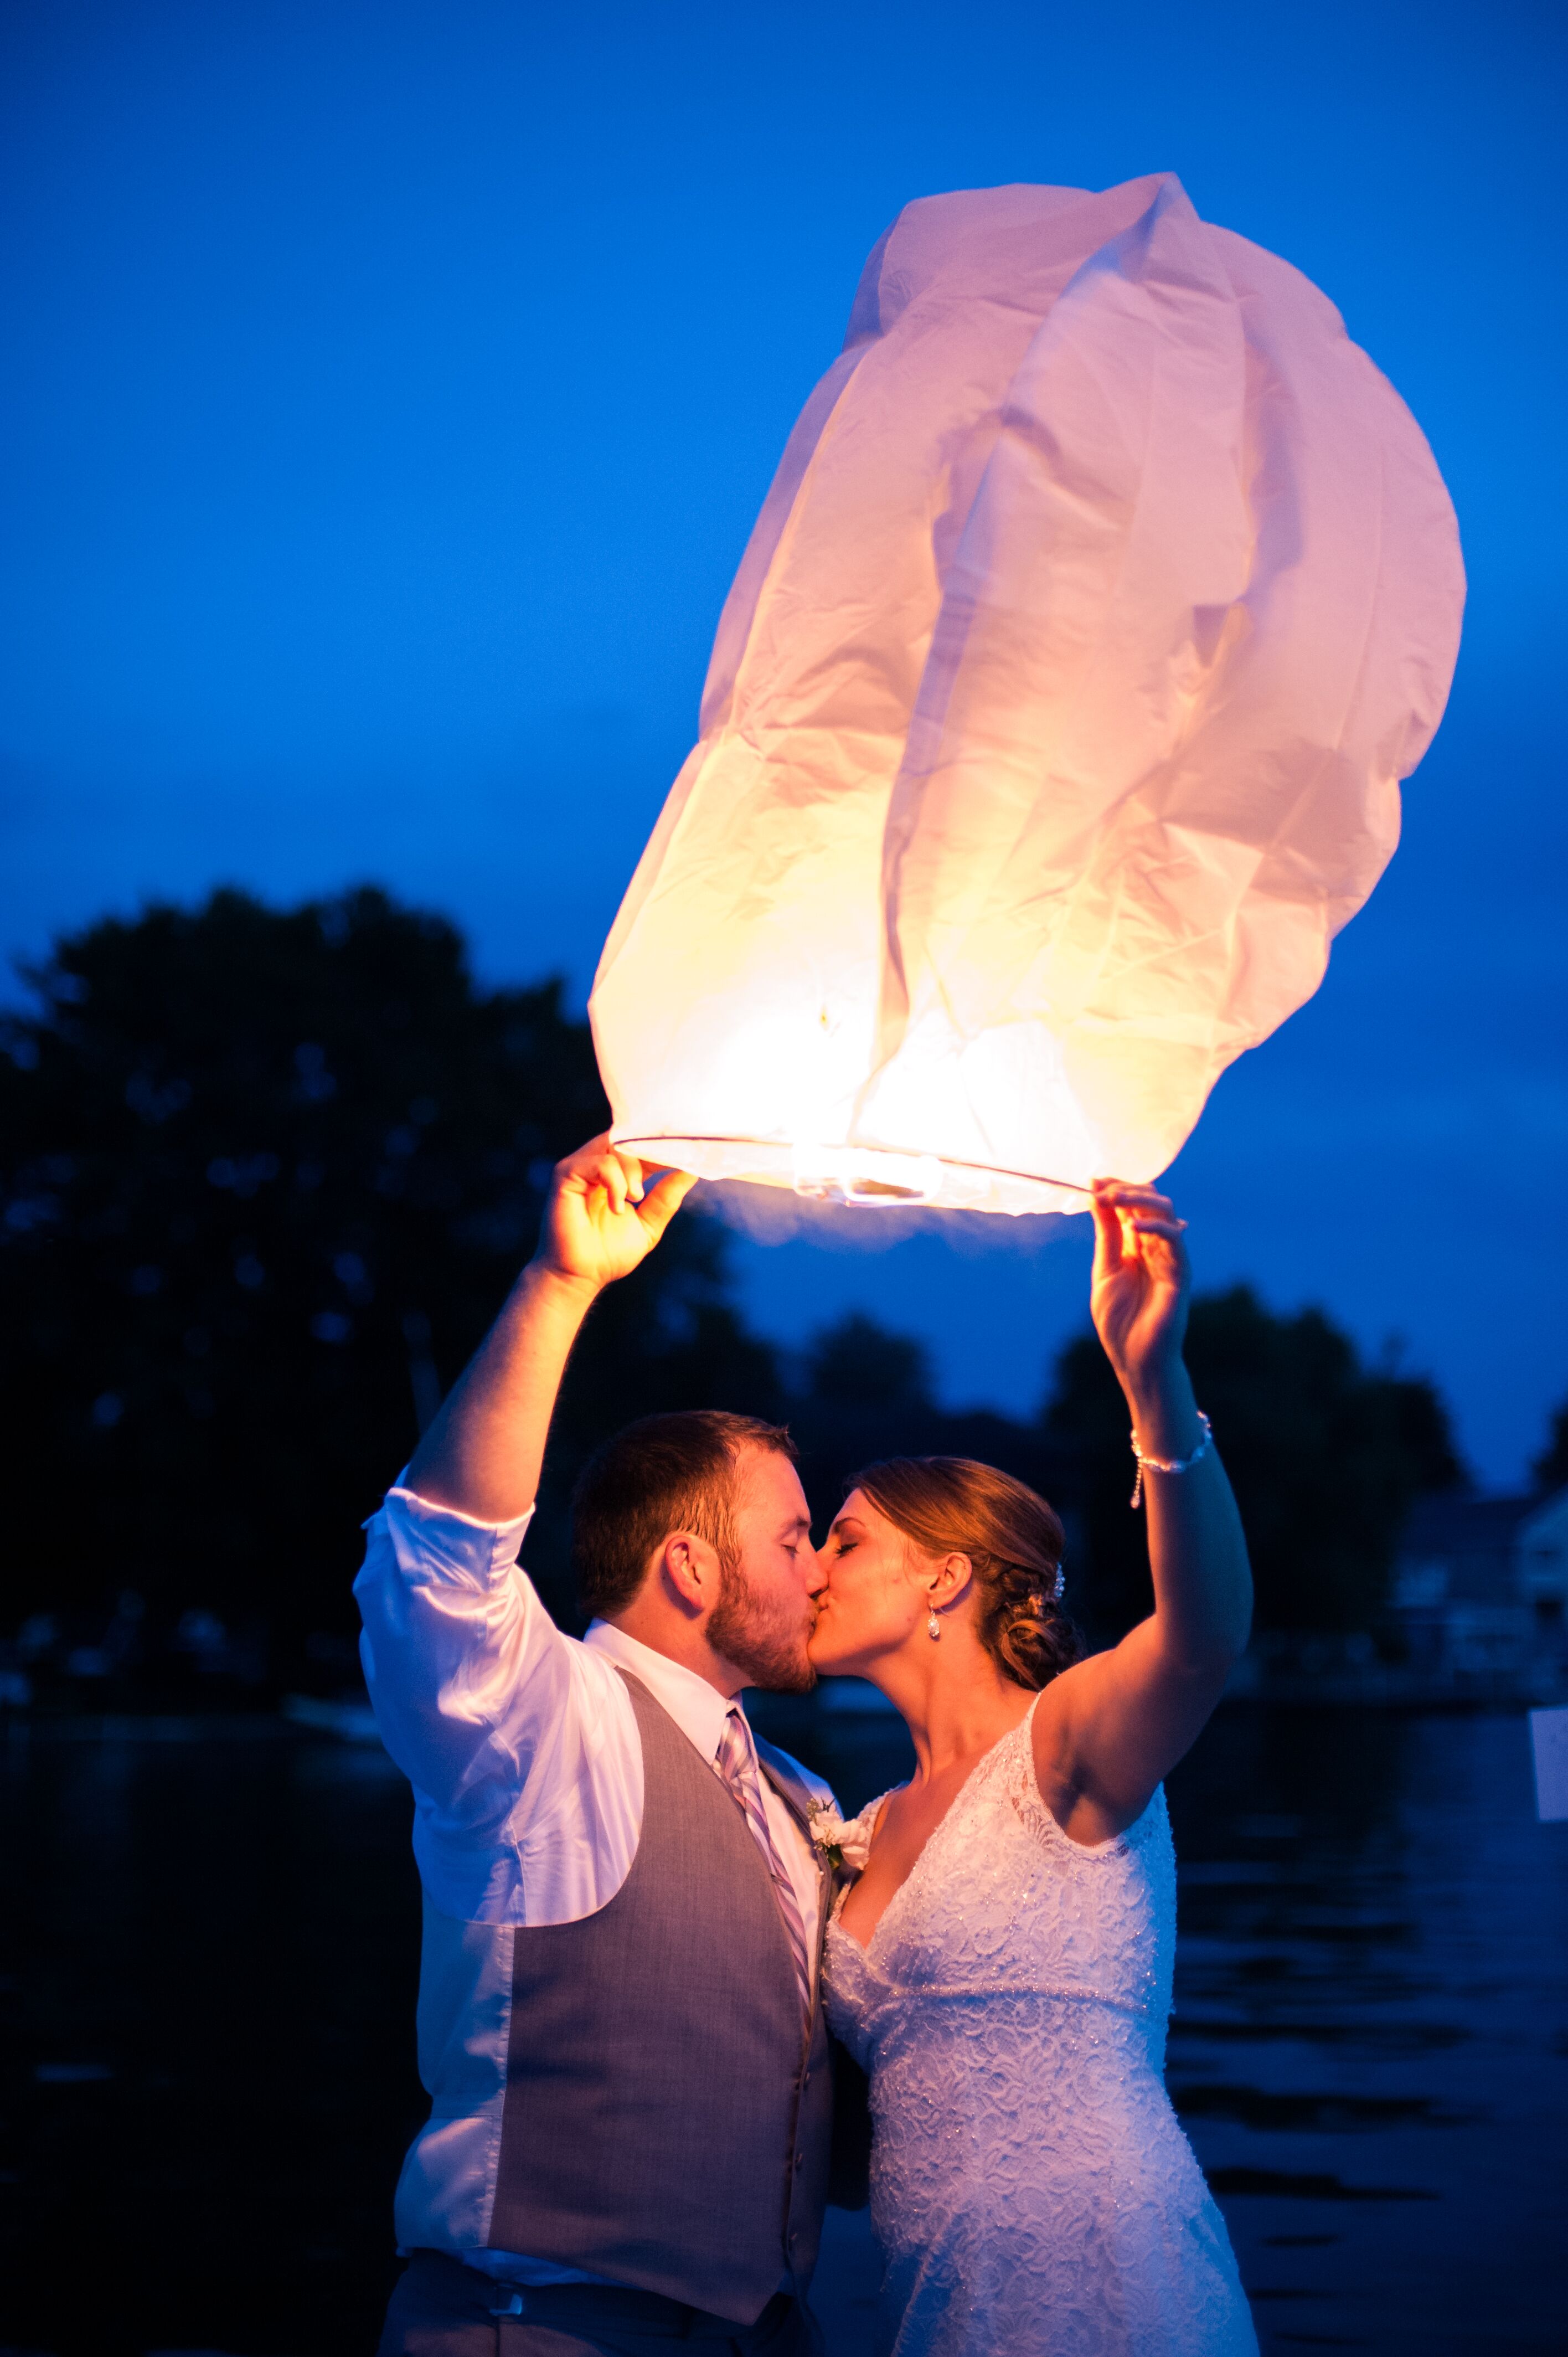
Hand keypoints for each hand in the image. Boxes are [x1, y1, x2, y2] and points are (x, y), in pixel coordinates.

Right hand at [533, 1135, 694, 1292]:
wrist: (580, 1277)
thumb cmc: (608, 1254)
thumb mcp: (648, 1224)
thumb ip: (666, 1198)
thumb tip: (692, 1172)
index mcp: (613, 1173)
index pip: (637, 1144)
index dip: (661, 1147)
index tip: (686, 1155)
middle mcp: (593, 1165)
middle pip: (626, 1136)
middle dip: (649, 1153)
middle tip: (664, 1173)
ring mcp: (578, 1168)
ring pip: (614, 1144)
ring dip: (633, 1170)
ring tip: (635, 1198)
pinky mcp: (565, 1175)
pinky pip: (600, 1163)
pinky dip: (616, 1182)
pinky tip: (617, 1207)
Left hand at [1088, 1180, 1191, 1411]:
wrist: (1135, 1358)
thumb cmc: (1119, 1320)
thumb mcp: (1105, 1269)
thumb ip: (1106, 1233)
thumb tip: (1098, 1195)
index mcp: (1134, 1244)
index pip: (1131, 1204)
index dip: (1115, 1187)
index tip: (1093, 1179)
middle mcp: (1155, 1246)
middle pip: (1150, 1200)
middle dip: (1126, 1188)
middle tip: (1102, 1188)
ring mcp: (1170, 1257)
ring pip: (1167, 1212)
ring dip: (1140, 1199)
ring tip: (1115, 1199)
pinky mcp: (1181, 1273)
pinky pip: (1175, 1240)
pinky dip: (1156, 1226)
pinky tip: (1133, 1227)